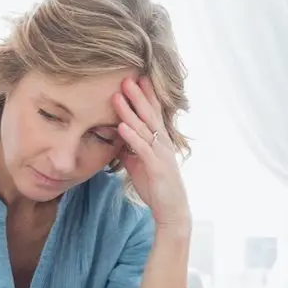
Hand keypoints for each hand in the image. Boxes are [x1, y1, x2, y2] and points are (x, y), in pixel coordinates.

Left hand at [112, 76, 190, 231]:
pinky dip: (131, 136)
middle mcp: (162, 143)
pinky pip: (141, 148)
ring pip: (143, 128)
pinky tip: (121, 126)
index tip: (136, 78)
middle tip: (127, 78)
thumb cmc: (155, 185)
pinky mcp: (155, 167)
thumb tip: (117, 136)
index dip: (145, 95)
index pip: (152, 113)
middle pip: (149, 114)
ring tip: (117, 96)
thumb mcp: (139, 162)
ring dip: (130, 111)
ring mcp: (160, 154)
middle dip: (137, 96)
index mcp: (159, 140)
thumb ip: (129, 148)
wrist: (171, 209)